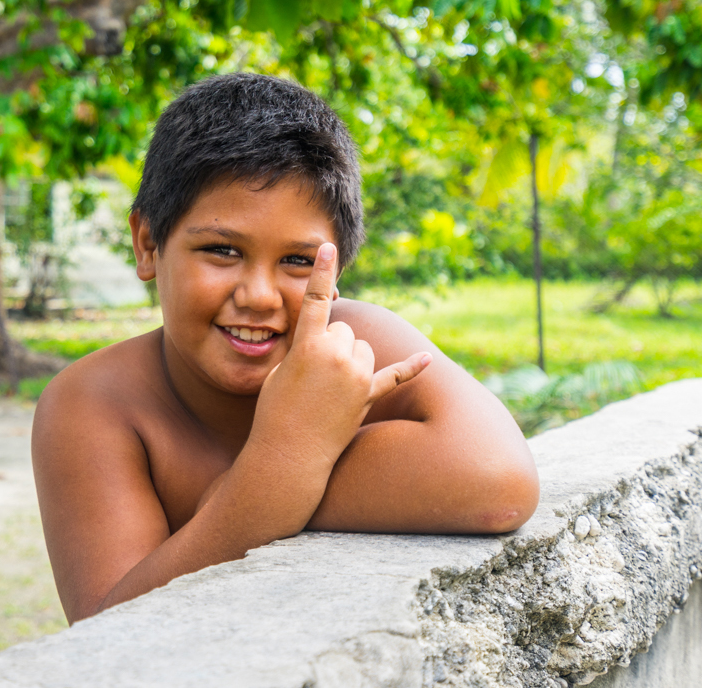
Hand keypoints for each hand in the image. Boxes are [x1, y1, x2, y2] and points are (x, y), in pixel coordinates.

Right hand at [248, 242, 432, 469]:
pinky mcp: (368, 396)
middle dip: (331, 342)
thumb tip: (324, 336)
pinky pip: (394, 376)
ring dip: (351, 359)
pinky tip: (426, 359)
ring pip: (362, 348)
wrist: (288, 454)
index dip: (321, 271)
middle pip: (344, 329)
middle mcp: (336, 356)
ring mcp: (356, 376)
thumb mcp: (280, 370)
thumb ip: (303, 347)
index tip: (328, 247)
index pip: (316, 300)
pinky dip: (411, 368)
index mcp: (308, 346)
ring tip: (329, 386)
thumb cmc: (275, 411)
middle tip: (313, 371)